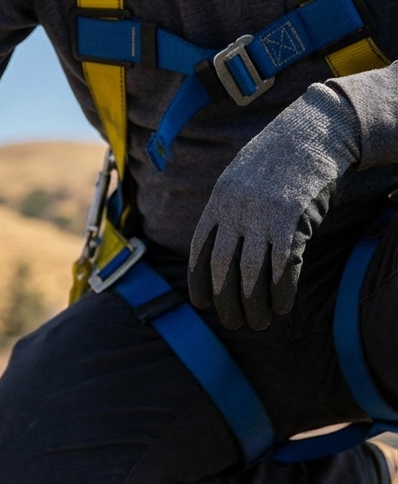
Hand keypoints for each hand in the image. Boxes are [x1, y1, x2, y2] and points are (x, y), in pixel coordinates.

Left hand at [189, 83, 360, 329]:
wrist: (315, 130)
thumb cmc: (279, 158)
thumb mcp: (241, 179)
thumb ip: (229, 210)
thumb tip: (221, 246)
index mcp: (218, 201)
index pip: (199, 251)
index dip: (198, 282)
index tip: (202, 304)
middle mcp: (236, 211)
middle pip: (222, 269)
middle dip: (226, 302)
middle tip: (234, 323)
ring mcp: (263, 216)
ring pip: (251, 274)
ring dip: (254, 304)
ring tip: (260, 322)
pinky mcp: (293, 220)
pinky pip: (283, 266)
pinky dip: (281, 290)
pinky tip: (282, 305)